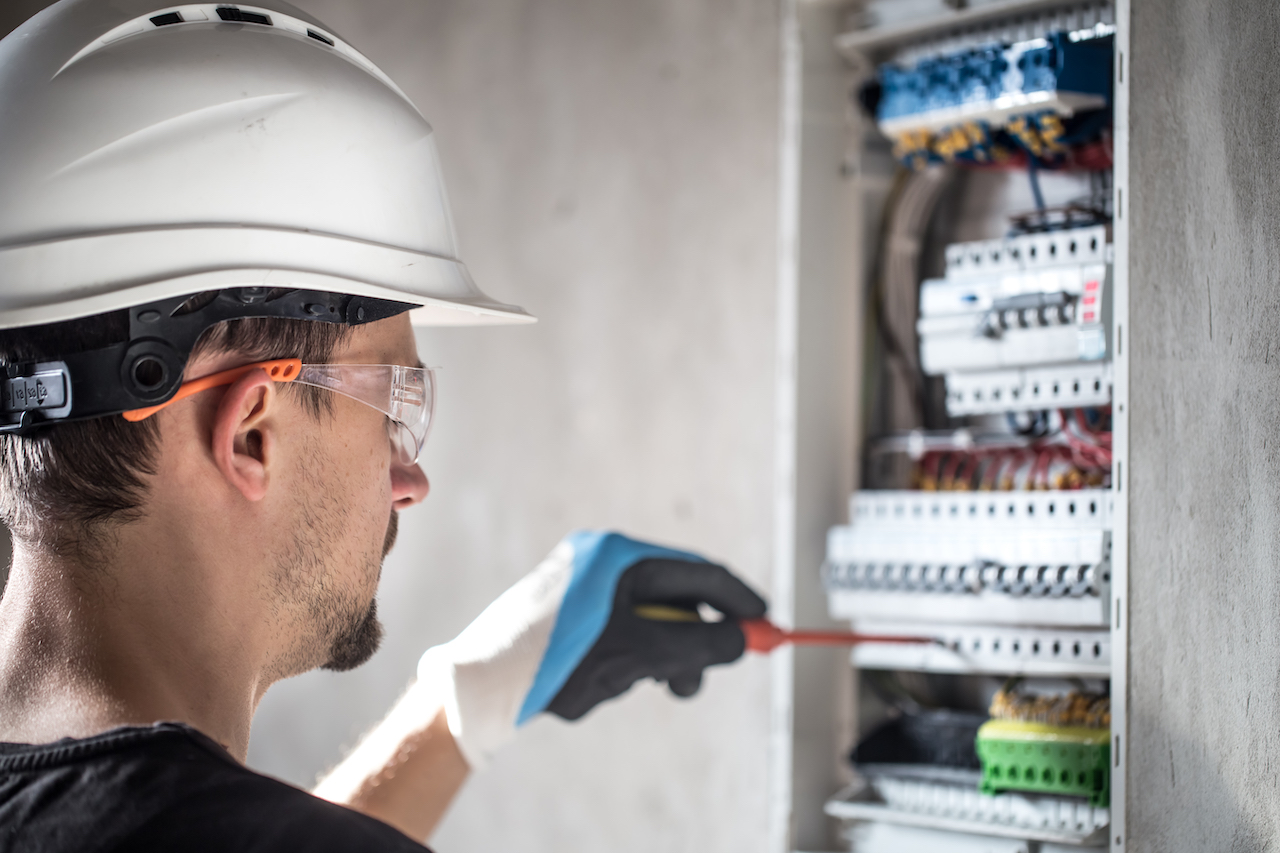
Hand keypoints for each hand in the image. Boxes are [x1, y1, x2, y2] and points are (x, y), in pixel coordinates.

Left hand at [417, 531, 765, 768]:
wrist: (477, 687)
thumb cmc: (554, 661)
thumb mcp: (639, 653)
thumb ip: (699, 643)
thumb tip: (741, 640)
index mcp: (617, 555)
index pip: (697, 571)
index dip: (737, 600)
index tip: (765, 625)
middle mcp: (600, 561)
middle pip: (674, 599)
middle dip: (689, 644)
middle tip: (692, 682)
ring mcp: (581, 586)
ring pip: (646, 624)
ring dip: (651, 661)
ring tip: (624, 686)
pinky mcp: (567, 614)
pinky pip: (617, 635)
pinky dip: (621, 663)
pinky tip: (590, 686)